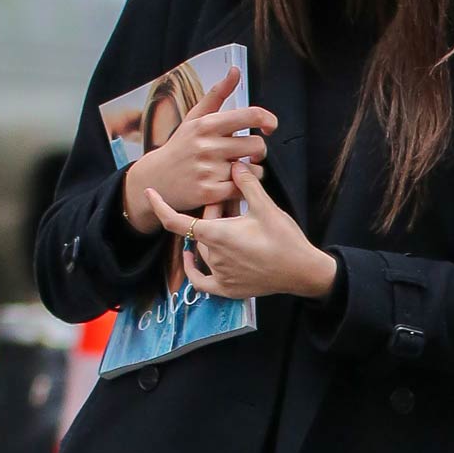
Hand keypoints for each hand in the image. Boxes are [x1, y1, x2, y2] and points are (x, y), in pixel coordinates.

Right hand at [121, 68, 275, 234]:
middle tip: (249, 153)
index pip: (251, 115)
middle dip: (259, 150)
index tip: (269, 127)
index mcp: (206, 124)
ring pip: (254, 170)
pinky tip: (233, 183)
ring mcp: (208, 170)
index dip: (269, 120)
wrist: (155, 178)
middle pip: (257, 145)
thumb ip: (218, 94)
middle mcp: (207, 145)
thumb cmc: (181, 145)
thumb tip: (235, 70)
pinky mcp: (209, 193)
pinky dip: (242, 187)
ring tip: (239, 169)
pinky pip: (242, 189)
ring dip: (252, 171)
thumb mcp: (195, 117)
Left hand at [144, 162, 337, 300]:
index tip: (150, 193)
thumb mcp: (266, 208)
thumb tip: (235, 164)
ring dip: (211, 235)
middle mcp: (213, 256)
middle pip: (199, 231)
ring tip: (233, 222)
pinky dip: (194, 271)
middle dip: (211, 214)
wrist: (302, 271)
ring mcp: (219, 274)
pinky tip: (193, 260)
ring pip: (204, 250)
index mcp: (217, 235)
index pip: (177, 221)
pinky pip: (202, 282)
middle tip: (231, 201)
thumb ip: (247, 185)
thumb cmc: (285, 239)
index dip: (160, 206)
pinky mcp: (228, 288)